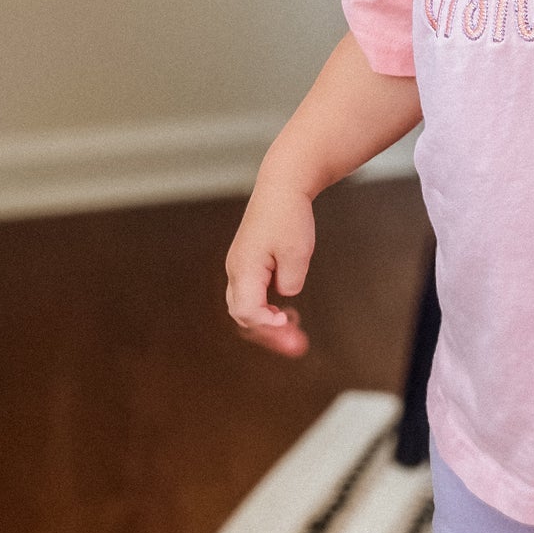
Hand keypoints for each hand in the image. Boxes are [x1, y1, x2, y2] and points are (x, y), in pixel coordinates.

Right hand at [225, 177, 315, 355]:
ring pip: (245, 306)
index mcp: (244, 268)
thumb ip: (289, 281)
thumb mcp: (297, 252)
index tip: (288, 320)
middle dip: (267, 333)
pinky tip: (287, 313)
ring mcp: (240, 266)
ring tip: (294, 332)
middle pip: (242, 314)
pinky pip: (251, 294)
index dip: (266, 324)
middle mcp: (236, 269)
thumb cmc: (289, 216)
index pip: (246, 311)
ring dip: (267, 323)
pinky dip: (266, 308)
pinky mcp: (248, 263)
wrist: (282, 186)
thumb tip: (284, 296)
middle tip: (296, 345)